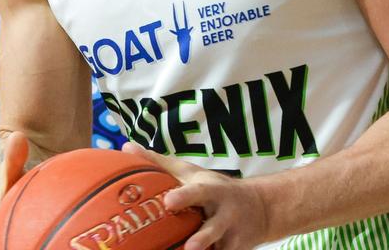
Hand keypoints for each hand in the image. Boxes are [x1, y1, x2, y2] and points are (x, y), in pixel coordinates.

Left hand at [124, 142, 271, 249]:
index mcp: (211, 192)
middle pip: (213, 227)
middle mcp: (224, 215)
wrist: (263, 207)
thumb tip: (126, 148)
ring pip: (219, 249)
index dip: (184, 197)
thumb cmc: (215, 188)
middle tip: (189, 246)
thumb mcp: (192, 172)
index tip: (168, 201)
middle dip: (202, 236)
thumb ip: (160, 163)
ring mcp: (231, 236)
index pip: (197, 192)